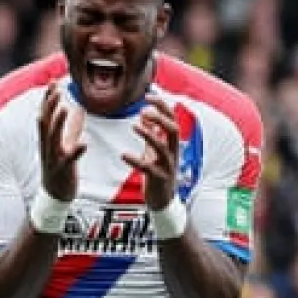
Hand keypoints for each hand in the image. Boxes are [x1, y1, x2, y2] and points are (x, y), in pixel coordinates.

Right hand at [38, 83, 84, 200]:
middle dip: (50, 104)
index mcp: (48, 138)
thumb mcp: (65, 144)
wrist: (55, 195)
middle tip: (56, 89)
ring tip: (65, 108)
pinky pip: (69, 159)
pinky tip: (84, 144)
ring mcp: (54, 157)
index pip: (46, 114)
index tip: (53, 82)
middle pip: (46, 121)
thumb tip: (79, 109)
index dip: (48, 99)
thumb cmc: (61, 167)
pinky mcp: (63, 169)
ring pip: (53, 137)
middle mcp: (48, 145)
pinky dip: (76, 151)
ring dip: (58, 122)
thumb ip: (72, 127)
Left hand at [124, 94, 180, 209]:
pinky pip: (149, 168)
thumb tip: (143, 116)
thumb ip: (151, 134)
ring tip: (134, 127)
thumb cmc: (159, 174)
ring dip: (149, 135)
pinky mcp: (159, 179)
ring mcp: (167, 166)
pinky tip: (124, 155)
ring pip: (163, 147)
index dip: (162, 106)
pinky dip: (136, 161)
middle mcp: (173, 153)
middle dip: (160, 117)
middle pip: (173, 130)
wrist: (163, 201)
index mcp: (172, 144)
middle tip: (144, 110)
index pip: (172, 119)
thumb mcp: (155, 151)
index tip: (148, 96)